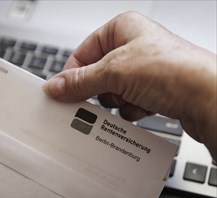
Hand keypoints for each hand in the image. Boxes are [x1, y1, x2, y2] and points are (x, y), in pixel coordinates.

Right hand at [43, 11, 215, 159]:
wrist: (209, 97)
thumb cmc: (173, 69)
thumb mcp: (115, 72)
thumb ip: (81, 81)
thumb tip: (56, 86)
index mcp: (122, 28)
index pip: (83, 52)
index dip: (72, 73)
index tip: (61, 92)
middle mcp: (133, 46)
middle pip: (97, 73)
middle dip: (99, 89)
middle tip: (98, 98)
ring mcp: (144, 69)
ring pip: (112, 91)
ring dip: (118, 100)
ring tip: (132, 98)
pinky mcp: (152, 89)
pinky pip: (127, 102)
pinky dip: (132, 108)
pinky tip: (145, 104)